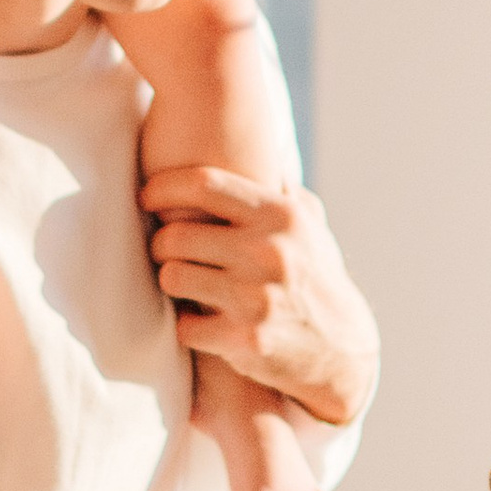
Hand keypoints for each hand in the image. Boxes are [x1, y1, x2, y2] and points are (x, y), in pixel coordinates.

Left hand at [141, 167, 378, 431]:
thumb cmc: (315, 276)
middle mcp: (269, 252)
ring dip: (171, 280)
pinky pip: (184, 325)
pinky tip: (201, 321)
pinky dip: (187, 324)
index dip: (164, 187)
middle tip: (166, 249)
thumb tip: (257, 142)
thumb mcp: (310, 224)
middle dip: (161, 243)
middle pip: (176, 235)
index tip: (147, 196)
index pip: (205, 185)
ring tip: (184, 282)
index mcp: (280, 216)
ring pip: (173, 277)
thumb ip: (279, 186)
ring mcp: (257, 297)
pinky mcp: (245, 339)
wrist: (343, 348)